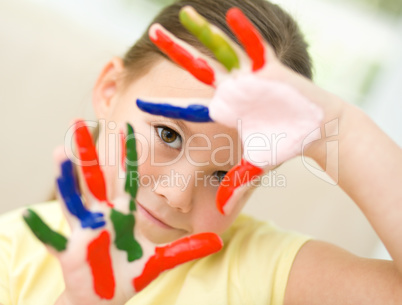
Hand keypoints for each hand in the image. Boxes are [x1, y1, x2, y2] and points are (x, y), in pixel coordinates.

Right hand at [23, 120, 221, 304]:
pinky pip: (54, 240)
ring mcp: (85, 230)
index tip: (127, 128)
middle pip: (94, 179)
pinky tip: (27, 216)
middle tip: (76, 123)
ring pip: (74, 199)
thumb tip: (217, 241)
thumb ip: (186, 249)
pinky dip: (41, 230)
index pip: (126, 178)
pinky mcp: (71, 251)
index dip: (127, 155)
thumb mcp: (160, 261)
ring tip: (58, 155)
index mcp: (123, 213)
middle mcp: (102, 215)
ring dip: (66, 179)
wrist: (107, 296)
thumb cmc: (130, 273)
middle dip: (87, 152)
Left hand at [136, 6, 323, 213]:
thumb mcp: (256, 165)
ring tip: (185, 12)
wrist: (315, 130)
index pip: (187, 108)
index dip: (164, 104)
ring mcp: (249, 77)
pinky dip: (245, 33)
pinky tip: (232, 15)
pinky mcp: (270, 68)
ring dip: (205, 31)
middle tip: (153, 32)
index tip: (139, 100)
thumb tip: (223, 210)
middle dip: (175, 51)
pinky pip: (255, 48)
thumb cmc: (284, 145)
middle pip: (197, 68)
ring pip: (222, 51)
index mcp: (224, 113)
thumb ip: (237, 183)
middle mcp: (232, 91)